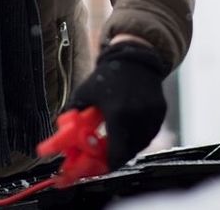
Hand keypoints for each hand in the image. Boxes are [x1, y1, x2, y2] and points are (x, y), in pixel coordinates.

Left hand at [67, 41, 167, 168]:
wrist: (133, 57)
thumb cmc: (106, 76)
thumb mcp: (84, 95)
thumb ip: (72, 117)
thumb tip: (59, 138)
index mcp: (118, 113)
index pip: (116, 153)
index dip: (105, 163)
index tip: (96, 164)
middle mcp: (139, 116)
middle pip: (128, 153)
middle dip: (114, 157)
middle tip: (103, 155)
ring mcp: (153, 115)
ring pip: (140, 145)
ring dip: (126, 147)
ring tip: (115, 140)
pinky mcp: (160, 112)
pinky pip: (149, 134)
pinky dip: (138, 137)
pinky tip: (128, 129)